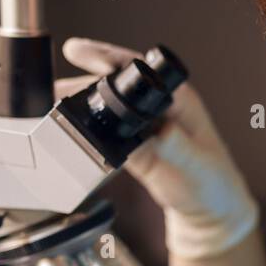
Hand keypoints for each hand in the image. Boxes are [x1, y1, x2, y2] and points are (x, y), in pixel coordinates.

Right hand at [56, 37, 259, 258]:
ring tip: (52, 106)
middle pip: (115, 84)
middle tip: (52, 88)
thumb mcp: (195, 165)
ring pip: (108, 106)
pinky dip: (89, 127)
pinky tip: (70, 129)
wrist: (211, 214)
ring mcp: (146, 126)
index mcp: (177, 100)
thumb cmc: (213, 186)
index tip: (76, 50)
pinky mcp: (137, 146)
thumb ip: (172, 148)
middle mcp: (160, 107)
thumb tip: (149, 134)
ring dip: (81, 103)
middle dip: (81, 81)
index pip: (136, 69)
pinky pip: (108, 130)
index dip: (104, 57)